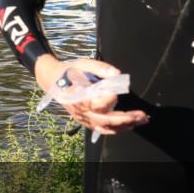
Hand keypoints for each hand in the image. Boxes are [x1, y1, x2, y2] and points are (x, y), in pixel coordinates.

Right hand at [34, 55, 148, 135]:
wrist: (51, 79)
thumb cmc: (67, 71)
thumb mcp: (82, 64)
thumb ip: (100, 68)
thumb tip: (117, 74)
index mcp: (78, 97)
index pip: (97, 103)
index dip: (110, 97)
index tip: (117, 88)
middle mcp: (80, 111)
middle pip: (105, 120)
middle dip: (125, 119)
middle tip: (142, 115)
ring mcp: (82, 117)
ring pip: (105, 127)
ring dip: (125, 126)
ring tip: (141, 120)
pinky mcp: (85, 120)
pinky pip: (102, 129)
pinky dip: (116, 129)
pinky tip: (130, 124)